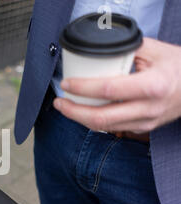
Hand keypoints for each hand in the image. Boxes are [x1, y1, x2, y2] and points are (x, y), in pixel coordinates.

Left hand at [53, 38, 180, 133]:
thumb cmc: (177, 66)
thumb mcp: (155, 50)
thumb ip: (125, 50)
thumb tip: (96, 50)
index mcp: (152, 86)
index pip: (108, 90)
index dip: (83, 88)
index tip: (66, 84)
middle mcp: (148, 108)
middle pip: (101, 118)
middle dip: (73, 112)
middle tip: (59, 102)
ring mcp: (146, 121)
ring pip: (104, 127)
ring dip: (80, 118)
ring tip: (66, 106)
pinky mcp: (143, 128)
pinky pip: (112, 128)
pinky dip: (94, 120)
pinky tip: (84, 111)